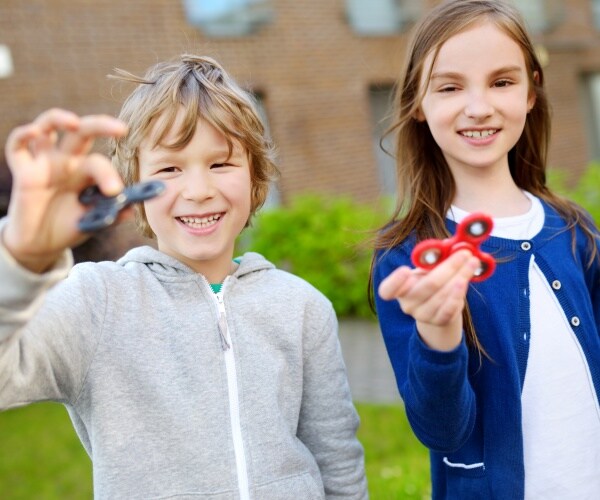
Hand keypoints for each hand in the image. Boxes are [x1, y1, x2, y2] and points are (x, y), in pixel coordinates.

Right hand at [2, 108, 127, 271]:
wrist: (42, 244)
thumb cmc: (70, 227)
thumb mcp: (93, 223)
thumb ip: (111, 216)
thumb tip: (131, 210)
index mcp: (88, 172)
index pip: (100, 162)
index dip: (109, 174)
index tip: (115, 192)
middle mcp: (68, 161)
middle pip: (83, 132)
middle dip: (101, 125)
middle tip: (121, 129)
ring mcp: (44, 163)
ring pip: (49, 125)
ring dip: (59, 118)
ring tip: (74, 123)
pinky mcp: (23, 172)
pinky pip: (17, 146)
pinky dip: (23, 134)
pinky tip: (35, 132)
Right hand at [378, 250, 479, 350]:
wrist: (437, 307)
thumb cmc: (429, 281)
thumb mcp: (426, 270)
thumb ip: (433, 259)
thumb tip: (452, 245)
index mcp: (399, 289)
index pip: (387, 290)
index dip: (395, 281)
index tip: (405, 270)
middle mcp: (407, 304)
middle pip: (428, 285)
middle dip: (449, 267)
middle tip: (464, 254)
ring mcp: (422, 315)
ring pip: (443, 295)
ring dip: (460, 276)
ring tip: (472, 263)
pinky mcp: (438, 322)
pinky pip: (450, 309)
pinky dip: (459, 294)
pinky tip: (466, 280)